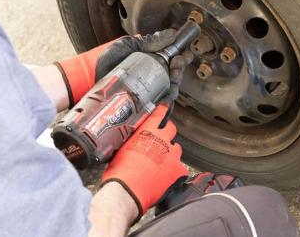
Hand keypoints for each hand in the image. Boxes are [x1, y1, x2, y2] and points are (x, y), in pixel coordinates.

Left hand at [54, 29, 176, 107]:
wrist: (88, 79)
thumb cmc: (104, 62)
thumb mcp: (126, 46)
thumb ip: (147, 41)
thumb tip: (169, 34)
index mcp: (150, 59)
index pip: (170, 57)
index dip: (179, 56)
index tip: (181, 54)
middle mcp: (151, 75)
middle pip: (173, 73)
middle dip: (179, 68)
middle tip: (177, 65)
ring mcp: (148, 90)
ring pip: (170, 88)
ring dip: (175, 82)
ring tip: (173, 77)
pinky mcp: (143, 104)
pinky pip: (160, 105)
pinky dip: (167, 102)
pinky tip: (167, 96)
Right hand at [100, 105, 187, 220]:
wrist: (126, 192)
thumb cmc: (119, 173)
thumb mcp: (121, 150)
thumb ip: (133, 141)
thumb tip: (134, 142)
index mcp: (147, 131)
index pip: (159, 114)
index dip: (162, 110)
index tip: (164, 108)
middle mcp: (162, 139)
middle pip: (171, 129)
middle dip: (167, 133)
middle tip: (161, 140)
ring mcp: (172, 155)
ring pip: (176, 149)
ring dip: (170, 153)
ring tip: (161, 163)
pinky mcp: (178, 170)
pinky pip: (180, 168)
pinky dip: (174, 172)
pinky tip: (166, 177)